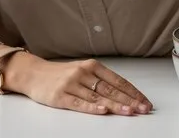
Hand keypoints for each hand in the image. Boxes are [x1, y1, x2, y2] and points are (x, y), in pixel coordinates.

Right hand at [17, 57, 152, 115]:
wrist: (33, 74)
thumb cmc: (61, 74)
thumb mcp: (82, 71)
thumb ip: (101, 81)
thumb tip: (125, 94)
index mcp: (92, 66)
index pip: (118, 81)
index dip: (133, 92)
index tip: (145, 101)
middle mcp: (83, 73)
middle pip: (111, 89)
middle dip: (130, 100)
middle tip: (143, 108)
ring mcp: (72, 84)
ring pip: (98, 97)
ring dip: (116, 105)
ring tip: (130, 111)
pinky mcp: (60, 96)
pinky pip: (79, 103)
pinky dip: (92, 107)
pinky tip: (102, 110)